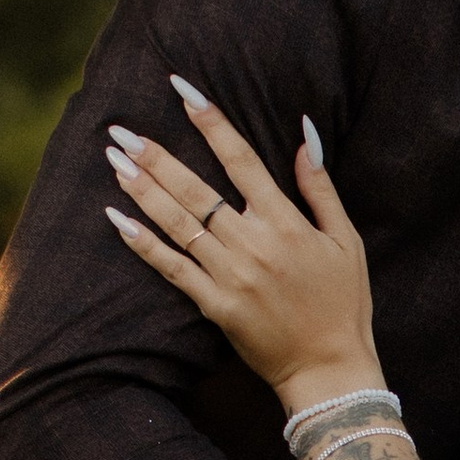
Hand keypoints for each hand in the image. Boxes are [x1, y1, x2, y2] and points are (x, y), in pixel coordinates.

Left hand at [105, 78, 378, 408]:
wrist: (330, 369)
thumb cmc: (344, 303)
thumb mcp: (345, 240)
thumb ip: (320, 187)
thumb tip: (303, 133)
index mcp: (286, 222)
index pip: (241, 159)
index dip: (210, 121)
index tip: (182, 90)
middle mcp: (253, 244)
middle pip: (195, 189)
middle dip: (155, 155)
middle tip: (120, 129)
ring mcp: (230, 276)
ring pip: (178, 224)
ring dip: (142, 189)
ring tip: (114, 161)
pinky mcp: (215, 306)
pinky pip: (171, 270)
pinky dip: (143, 244)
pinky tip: (118, 218)